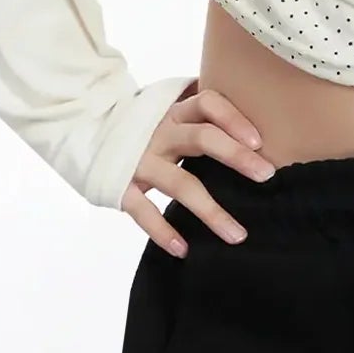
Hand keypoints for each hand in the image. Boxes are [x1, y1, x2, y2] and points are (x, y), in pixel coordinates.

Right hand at [123, 81, 275, 253]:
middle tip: (267, 176)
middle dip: (236, 156)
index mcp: (174, 111)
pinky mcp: (121, 185)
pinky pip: (143, 211)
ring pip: (180, 184)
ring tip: (238, 235)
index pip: (208, 103)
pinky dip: (162, 232)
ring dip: (211, 212)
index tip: (259, 141)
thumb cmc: (145, 122)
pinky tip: (184, 249)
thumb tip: (256, 108)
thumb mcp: (169, 105)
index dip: (233, 119)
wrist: (86, 129)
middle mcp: (159, 132)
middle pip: (202, 138)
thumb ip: (203, 107)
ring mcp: (139, 159)